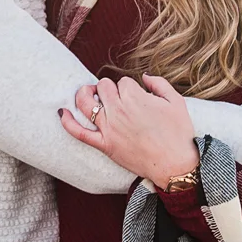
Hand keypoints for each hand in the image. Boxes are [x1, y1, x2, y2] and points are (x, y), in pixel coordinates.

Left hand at [59, 75, 199, 186]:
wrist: (175, 164)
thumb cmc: (179, 133)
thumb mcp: (176, 101)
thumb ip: (159, 83)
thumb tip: (144, 76)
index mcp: (136, 97)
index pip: (122, 82)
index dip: (129, 88)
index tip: (136, 96)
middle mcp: (119, 110)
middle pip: (103, 87)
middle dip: (108, 89)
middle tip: (115, 96)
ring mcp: (109, 128)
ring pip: (86, 103)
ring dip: (84, 94)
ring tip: (89, 94)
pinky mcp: (105, 145)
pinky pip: (79, 133)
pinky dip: (68, 123)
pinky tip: (62, 113)